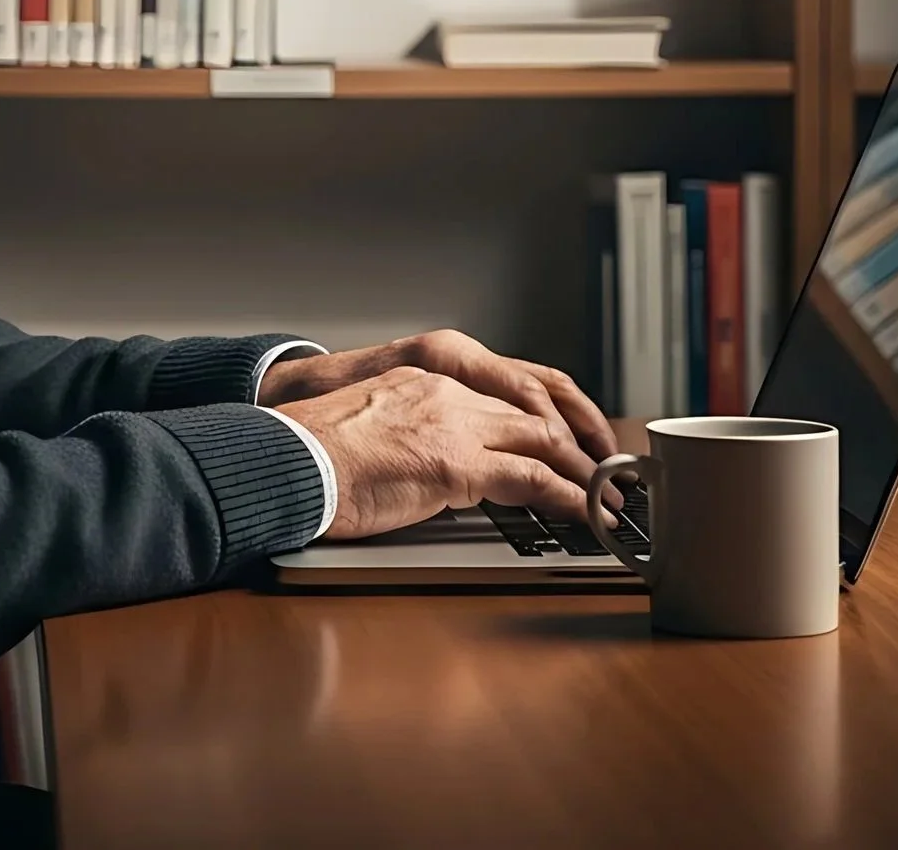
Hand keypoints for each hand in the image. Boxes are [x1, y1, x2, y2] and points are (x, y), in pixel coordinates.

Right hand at [260, 328, 616, 465]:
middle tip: (605, 475)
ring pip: (542, 440)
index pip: (499, 399)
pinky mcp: (455, 463)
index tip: (562, 451)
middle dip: (575, 445)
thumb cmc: (312, 456)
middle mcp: (444, 394)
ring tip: (610, 499)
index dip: (540, 426)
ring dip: (583, 472)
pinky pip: (533, 478)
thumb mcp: (368, 431)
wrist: (286, 458)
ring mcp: (452, 425)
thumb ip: (404, 437)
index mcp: (422, 382)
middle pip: (532, 413)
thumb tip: (416, 470)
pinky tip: (589, 515)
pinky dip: (571, 497)